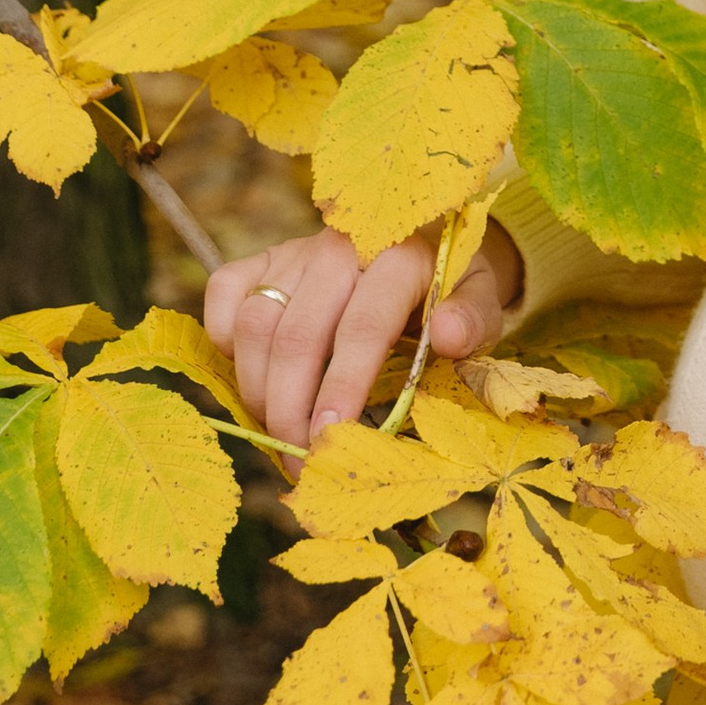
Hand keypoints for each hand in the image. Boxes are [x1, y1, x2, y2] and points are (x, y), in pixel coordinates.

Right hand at [205, 223, 524, 454]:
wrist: (426, 243)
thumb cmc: (451, 289)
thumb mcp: (480, 303)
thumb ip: (473, 321)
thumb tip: (449, 335)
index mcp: (400, 257)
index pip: (361, 328)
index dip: (341, 387)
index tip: (329, 438)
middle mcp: (341, 247)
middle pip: (297, 335)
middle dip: (291, 409)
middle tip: (300, 461)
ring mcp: (296, 249)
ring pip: (254, 323)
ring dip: (259, 390)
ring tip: (281, 434)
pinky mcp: (264, 255)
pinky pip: (225, 294)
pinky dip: (225, 343)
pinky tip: (254, 379)